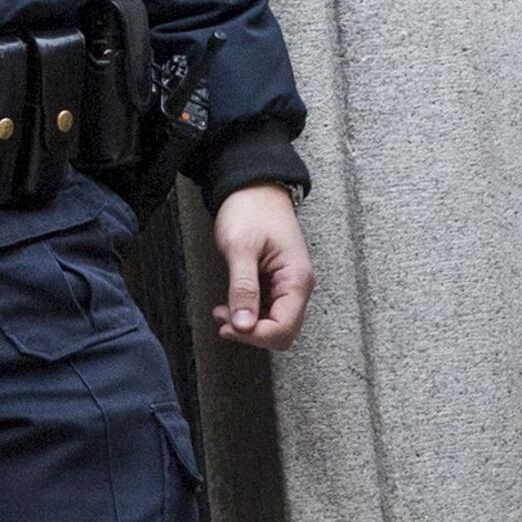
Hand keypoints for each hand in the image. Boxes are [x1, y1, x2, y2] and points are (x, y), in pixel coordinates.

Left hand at [207, 182, 312, 350]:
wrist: (254, 186)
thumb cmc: (250, 209)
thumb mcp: (241, 248)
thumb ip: (243, 288)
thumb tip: (243, 325)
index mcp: (296, 278)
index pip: (283, 328)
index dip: (255, 335)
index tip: (227, 327)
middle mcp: (299, 286)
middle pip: (283, 331)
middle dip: (252, 333)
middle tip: (223, 321)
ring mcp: (290, 285)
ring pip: (276, 324)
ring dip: (249, 325)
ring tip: (223, 312)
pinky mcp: (279, 283)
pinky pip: (270, 311)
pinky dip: (250, 314)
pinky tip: (232, 305)